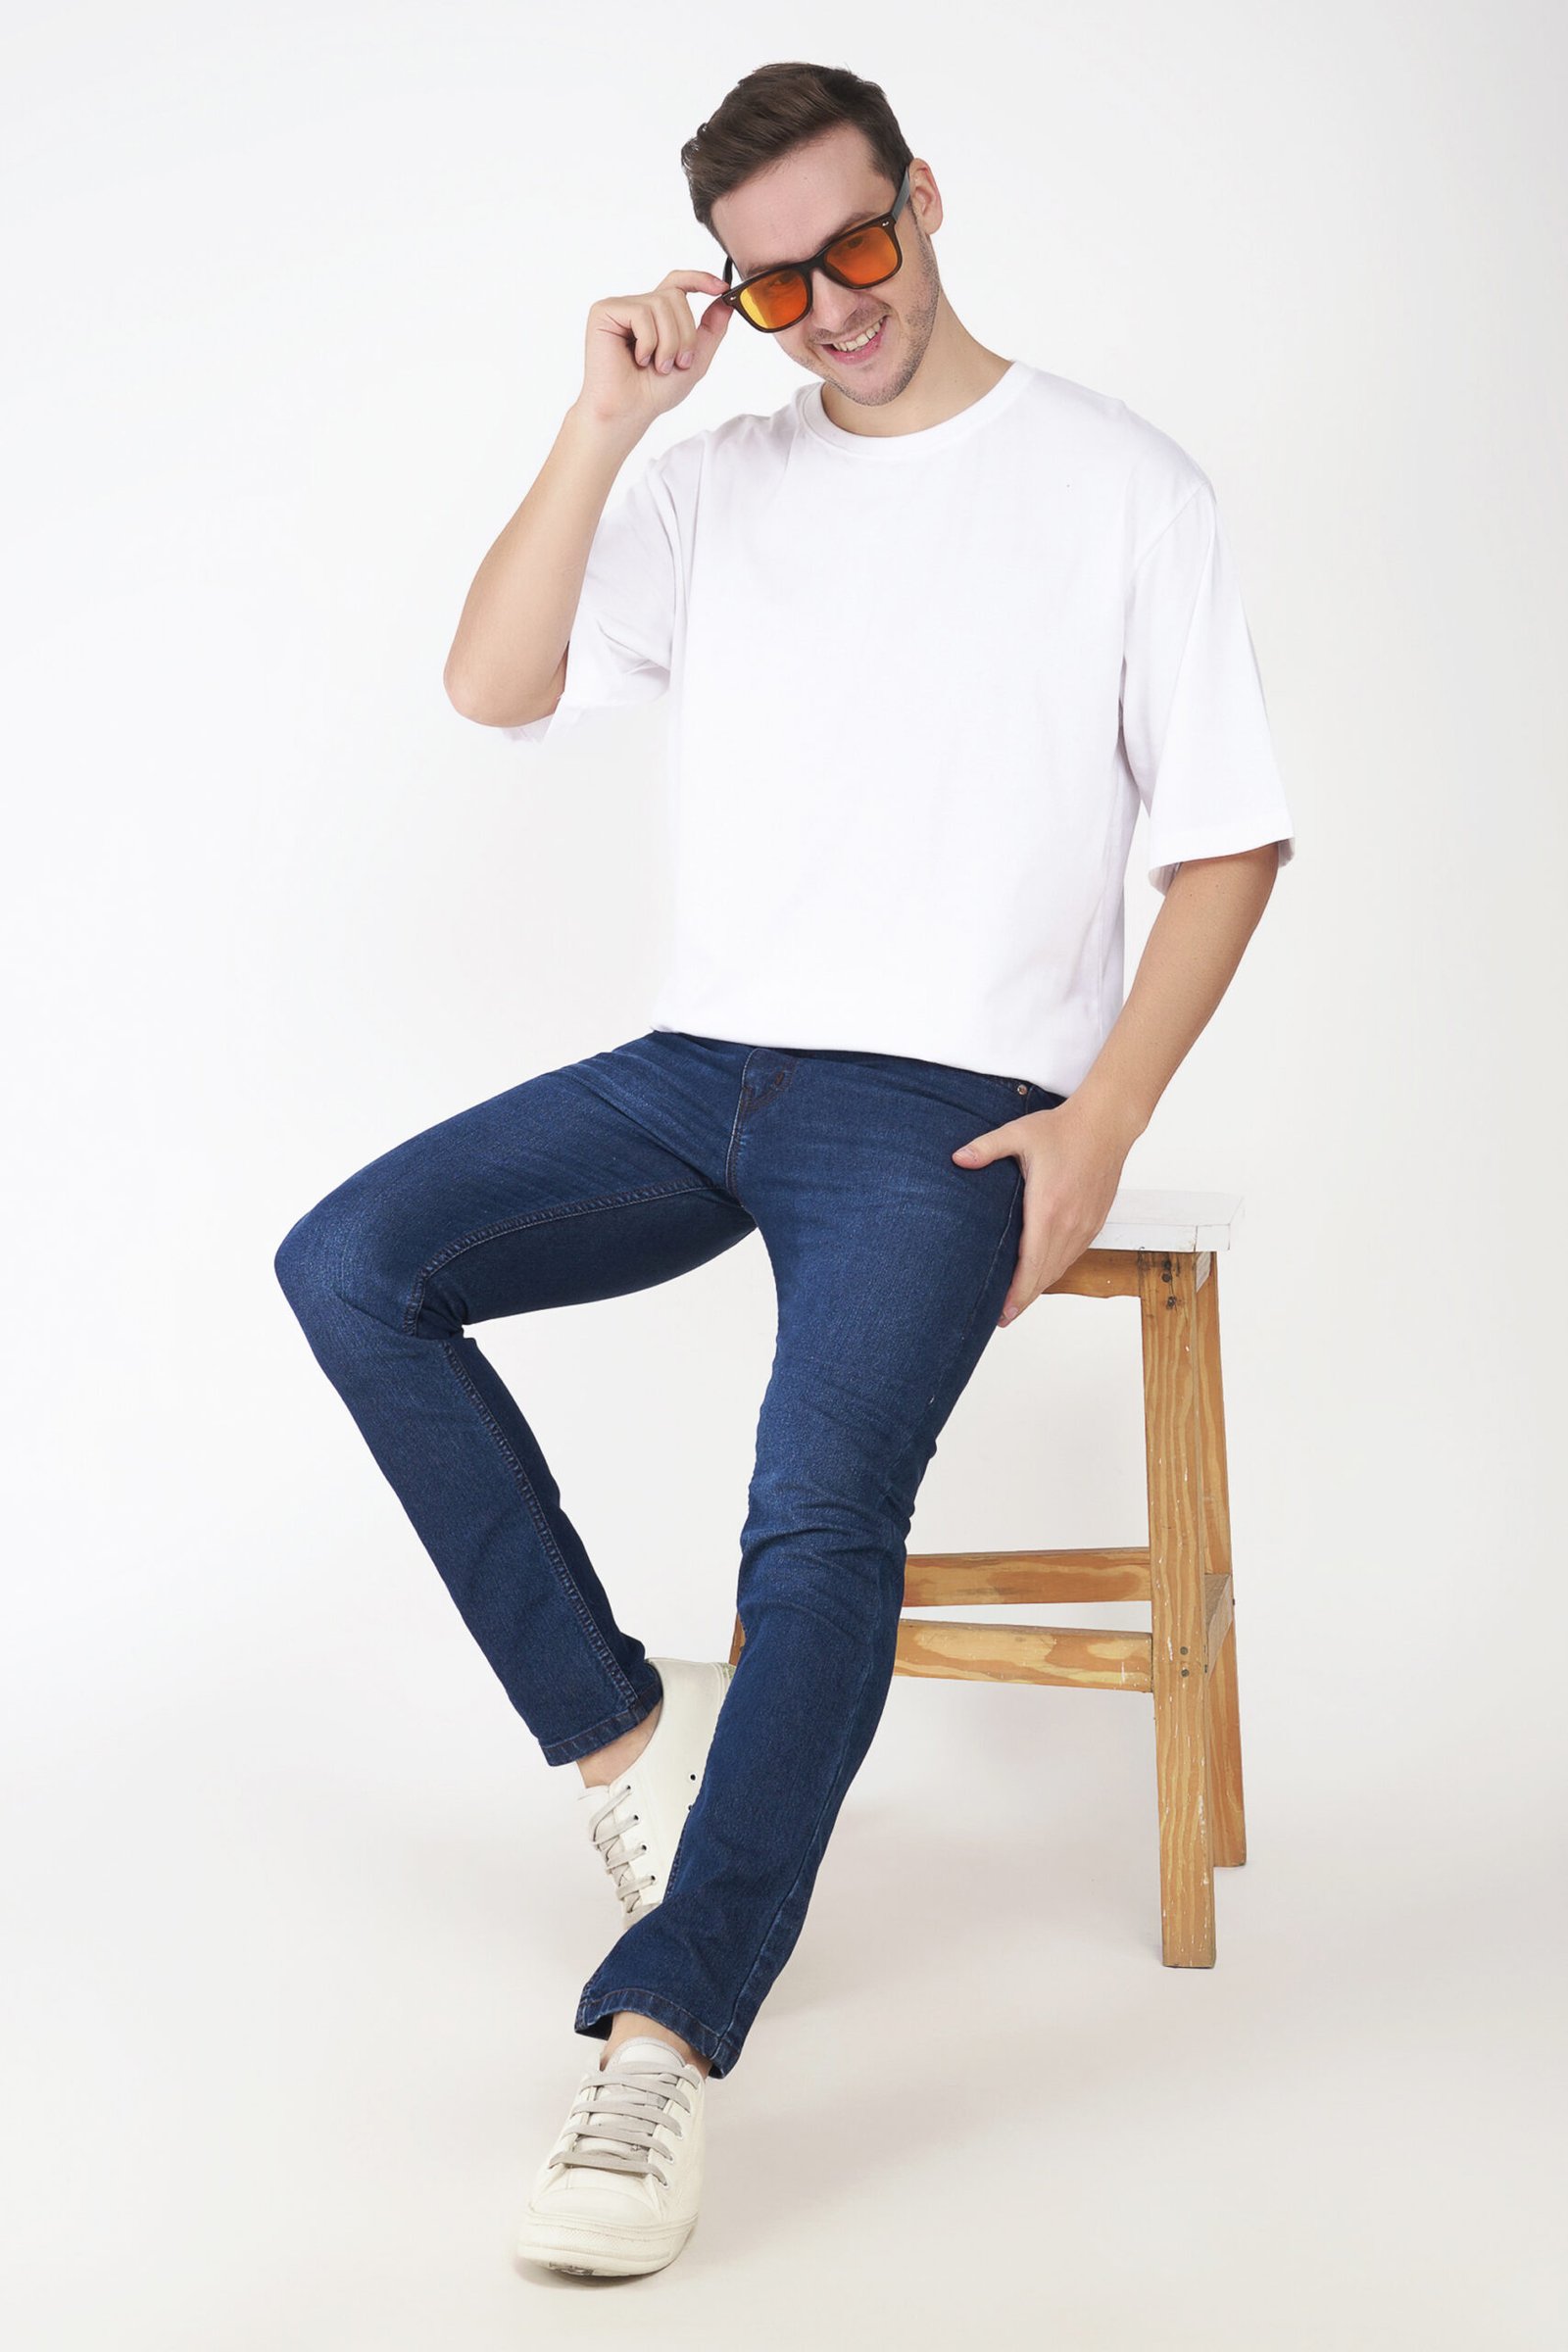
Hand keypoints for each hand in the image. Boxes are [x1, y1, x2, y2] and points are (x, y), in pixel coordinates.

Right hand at [577, 270, 733, 433]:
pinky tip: (637, 359)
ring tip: (657, 366)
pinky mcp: (604, 312)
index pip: (678, 283)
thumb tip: (726, 303)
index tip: (721, 288)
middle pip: (675, 296)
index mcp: (656, 316)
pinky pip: (640, 313)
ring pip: (661, 303)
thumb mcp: (695, 361)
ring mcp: (620, 308)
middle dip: (684, 334)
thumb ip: (711, 330)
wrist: (629, 412)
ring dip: (668, 342)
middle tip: (676, 363)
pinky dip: (648, 342)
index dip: (700, 279)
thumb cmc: (654, 392)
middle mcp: (638, 307)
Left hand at [952, 1096, 1134, 1326]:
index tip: (1003, 1313)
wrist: (1106, 1125)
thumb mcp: (1018, 1134)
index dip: (1017, 1293)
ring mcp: (1085, 1225)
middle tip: (1002, 1317)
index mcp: (1048, 1208)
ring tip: (1018, 1301)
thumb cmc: (1063, 1129)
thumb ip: (985, 1148)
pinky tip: (1042, 1273)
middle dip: (1024, 1299)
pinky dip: (1056, 1269)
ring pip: (1061, 1268)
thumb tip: (957, 1159)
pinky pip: (1073, 1255)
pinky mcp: (1095, 1222)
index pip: (1031, 1264)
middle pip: (1045, 1275)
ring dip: (1040, 1287)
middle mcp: (1070, 1224)